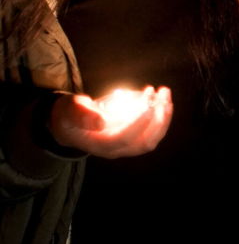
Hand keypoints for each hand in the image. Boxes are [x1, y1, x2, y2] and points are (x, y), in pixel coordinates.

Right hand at [49, 86, 172, 158]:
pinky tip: (162, 99)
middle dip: (158, 118)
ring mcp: (126, 147)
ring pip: (152, 139)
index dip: (138, 123)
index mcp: (99, 144)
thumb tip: (102, 121)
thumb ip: (83, 115)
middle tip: (160, 93)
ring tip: (164, 93)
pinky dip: (162, 117)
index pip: (124, 138)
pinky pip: (153, 133)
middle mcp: (115, 150)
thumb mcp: (71, 110)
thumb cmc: (71, 115)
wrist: (70, 124)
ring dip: (164, 116)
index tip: (148, 104)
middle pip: (144, 142)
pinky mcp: (134, 140)